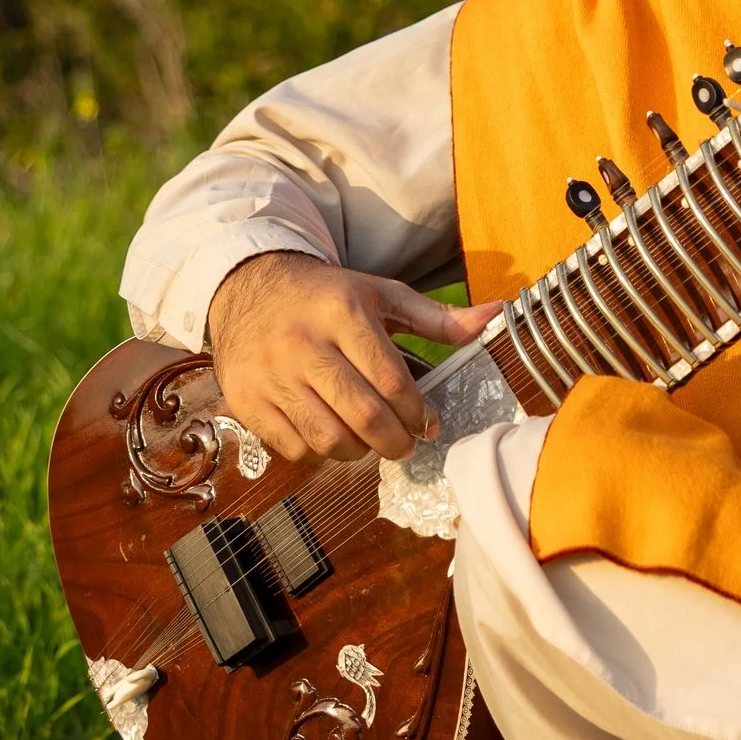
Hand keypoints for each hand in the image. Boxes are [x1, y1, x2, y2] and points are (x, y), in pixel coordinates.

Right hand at [204, 251, 491, 464]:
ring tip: (370, 440)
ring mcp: (271, 375)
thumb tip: (494, 316)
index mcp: (343, 313)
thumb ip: (437, 318)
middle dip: (395, 441)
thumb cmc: (327, 297)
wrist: (249, 288)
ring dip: (359, 451)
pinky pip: (293, 447)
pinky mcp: (246, 399)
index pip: (392, 381)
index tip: (428, 424)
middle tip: (406, 444)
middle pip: (362, 415)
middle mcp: (303, 344)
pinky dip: (319, 452)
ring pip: (327, 438)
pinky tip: (331, 433)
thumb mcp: (381, 295)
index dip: (417, 412)